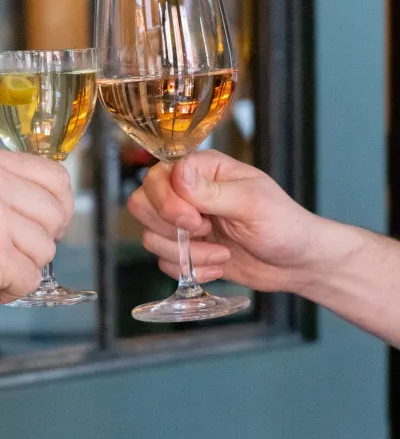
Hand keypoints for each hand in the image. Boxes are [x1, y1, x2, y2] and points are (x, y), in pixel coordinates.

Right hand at [127, 150, 330, 293]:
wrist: (296, 263)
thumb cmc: (283, 224)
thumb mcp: (251, 203)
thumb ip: (211, 190)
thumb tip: (177, 172)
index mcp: (203, 169)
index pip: (158, 176)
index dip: (169, 202)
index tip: (197, 220)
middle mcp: (187, 192)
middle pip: (142, 203)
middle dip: (172, 228)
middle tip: (205, 231)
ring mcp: (185, 223)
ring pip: (150, 236)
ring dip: (186, 254)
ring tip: (222, 254)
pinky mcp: (187, 250)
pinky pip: (164, 261)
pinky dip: (191, 269)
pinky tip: (220, 265)